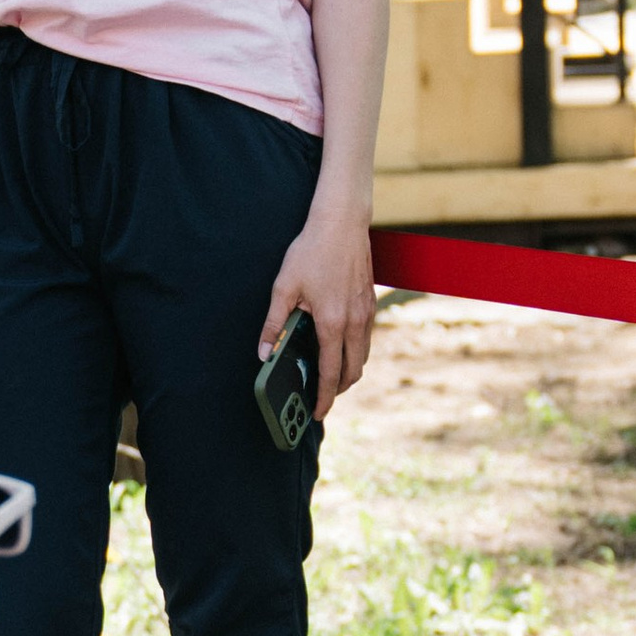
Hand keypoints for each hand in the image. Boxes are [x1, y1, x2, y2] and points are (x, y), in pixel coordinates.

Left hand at [262, 199, 376, 410]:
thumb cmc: (312, 251)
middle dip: (338, 389)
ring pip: (363, 356)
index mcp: (333, 323)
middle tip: (321, 396)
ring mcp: (367, 313)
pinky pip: (366, 338)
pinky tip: (339, 347)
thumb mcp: (284, 288)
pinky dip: (356, 352)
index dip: (324, 398)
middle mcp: (356, 323)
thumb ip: (274, 324)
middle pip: (353, 371)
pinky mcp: (371, 303)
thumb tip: (264, 353)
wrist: (342, 223)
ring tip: (329, 375)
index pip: (330, 373)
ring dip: (349, 371)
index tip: (318, 413)